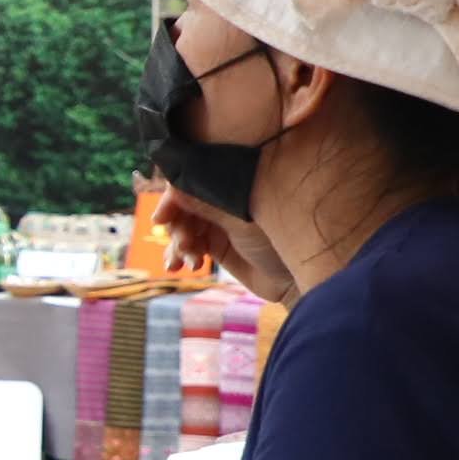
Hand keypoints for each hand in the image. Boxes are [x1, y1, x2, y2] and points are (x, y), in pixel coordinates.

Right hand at [158, 195, 291, 301]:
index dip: (172, 198)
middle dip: (177, 226)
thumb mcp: (241, 220)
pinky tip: (180, 266)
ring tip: (187, 261)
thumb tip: (172, 188)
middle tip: (185, 245)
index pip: (191, 181)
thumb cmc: (280, 240)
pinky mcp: (214, 245)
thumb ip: (207, 204)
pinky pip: (186, 245)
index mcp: (231, 183)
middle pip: (182, 205)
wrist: (296, 278)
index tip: (162, 217)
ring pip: (181, 226)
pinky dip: (179, 255)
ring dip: (177, 243)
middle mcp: (221, 199)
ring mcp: (217, 222)